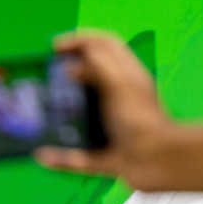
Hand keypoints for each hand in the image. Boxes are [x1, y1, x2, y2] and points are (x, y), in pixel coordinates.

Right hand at [35, 32, 175, 188]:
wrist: (159, 163)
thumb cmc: (143, 122)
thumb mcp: (119, 84)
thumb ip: (97, 66)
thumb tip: (72, 65)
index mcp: (126, 77)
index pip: (104, 45)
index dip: (79, 40)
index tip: (55, 47)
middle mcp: (120, 99)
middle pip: (91, 78)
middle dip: (68, 73)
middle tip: (47, 74)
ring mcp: (114, 127)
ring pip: (84, 116)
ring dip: (63, 113)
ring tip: (44, 110)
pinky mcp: (108, 156)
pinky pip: (78, 158)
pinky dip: (60, 158)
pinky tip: (43, 156)